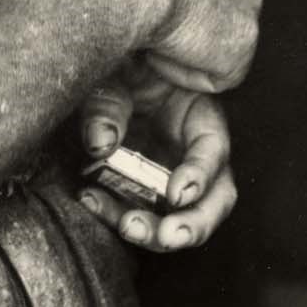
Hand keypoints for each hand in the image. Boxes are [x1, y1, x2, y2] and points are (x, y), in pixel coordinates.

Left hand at [77, 59, 238, 250]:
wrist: (105, 70)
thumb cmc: (122, 69)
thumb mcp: (116, 76)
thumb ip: (109, 105)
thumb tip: (100, 143)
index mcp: (202, 120)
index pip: (213, 153)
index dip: (200, 177)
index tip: (175, 195)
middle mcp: (194, 157)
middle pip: (214, 201)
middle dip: (193, 225)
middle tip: (165, 237)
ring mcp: (171, 178)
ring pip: (181, 217)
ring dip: (157, 232)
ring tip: (127, 228)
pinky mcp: (144, 190)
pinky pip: (139, 211)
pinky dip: (117, 214)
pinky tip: (92, 202)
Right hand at [100, 0, 260, 92]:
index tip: (152, 2)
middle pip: (220, 10)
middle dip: (190, 24)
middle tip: (150, 25)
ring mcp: (247, 0)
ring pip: (216, 44)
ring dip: (184, 48)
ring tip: (152, 33)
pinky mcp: (244, 40)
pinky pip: (214, 76)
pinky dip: (184, 73)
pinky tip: (162, 49)